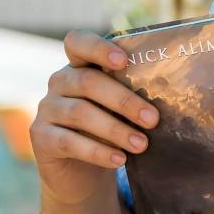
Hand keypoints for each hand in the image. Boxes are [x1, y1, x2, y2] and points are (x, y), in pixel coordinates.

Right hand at [31, 29, 159, 205]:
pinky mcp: (40, 137)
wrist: (83, 171)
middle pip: (89, 82)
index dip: (99, 48)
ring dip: (116, 129)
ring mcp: (47, 108)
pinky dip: (98, 151)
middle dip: (125, 101)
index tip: (124, 61)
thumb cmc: (111, 128)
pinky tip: (120, 159)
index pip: (78, 42)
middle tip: (153, 119)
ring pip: (81, 113)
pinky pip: (69, 141)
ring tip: (142, 144)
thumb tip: (172, 92)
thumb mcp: (121, 108)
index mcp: (81, 65)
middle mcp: (60, 81)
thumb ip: (134, 93)